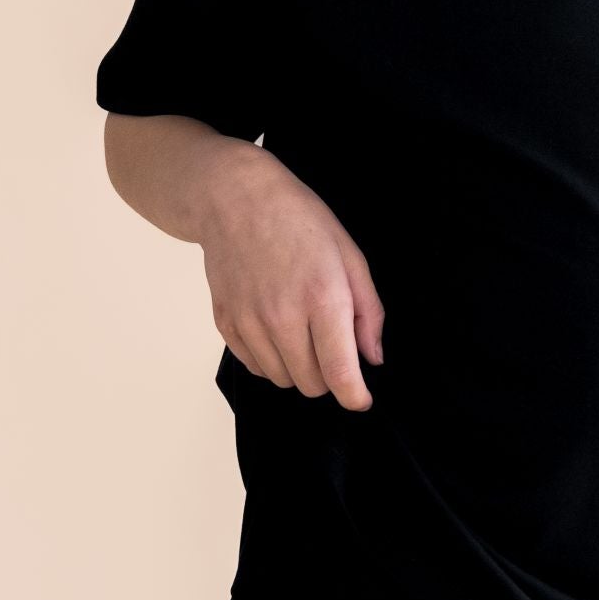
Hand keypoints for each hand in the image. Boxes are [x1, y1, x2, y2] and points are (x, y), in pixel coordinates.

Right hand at [200, 145, 386, 409]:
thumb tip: (373, 358)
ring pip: (282, 380)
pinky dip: (271, 360)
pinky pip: (254, 367)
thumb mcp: (350, 256)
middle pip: (311, 384)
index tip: (361, 399)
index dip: (355, 396)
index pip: (339, 374)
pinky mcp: (226, 323)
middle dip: (329, 376)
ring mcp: (249, 322)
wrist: (235, 199)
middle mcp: (282, 317)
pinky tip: (278, 330)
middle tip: (332, 346)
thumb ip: (368, 312)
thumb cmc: (299, 220)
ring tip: (303, 332)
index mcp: (322, 298)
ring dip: (299, 368)